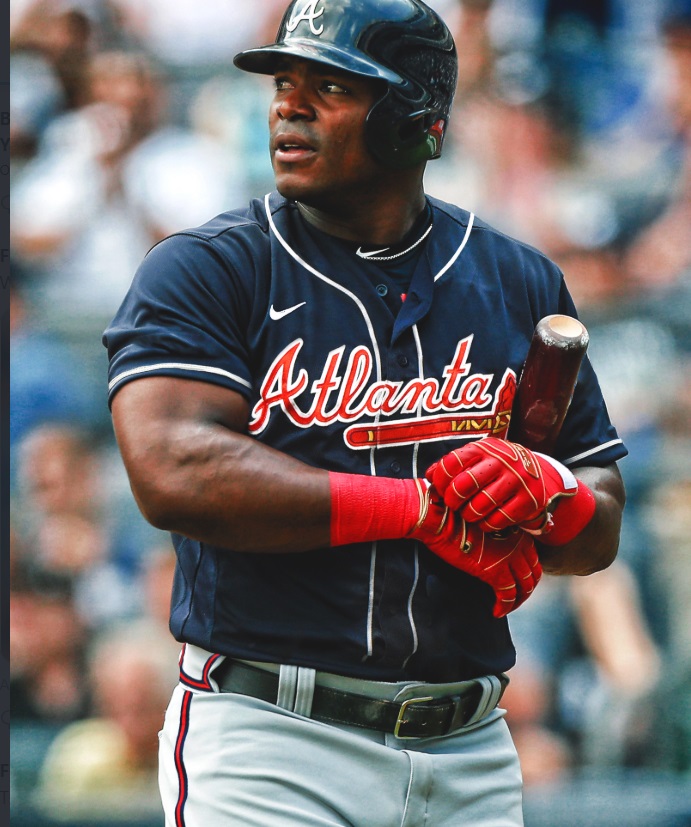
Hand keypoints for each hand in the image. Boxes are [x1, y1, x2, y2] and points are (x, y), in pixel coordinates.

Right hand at [407, 483, 541, 616]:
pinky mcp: (496, 572)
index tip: (517, 581)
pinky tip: (496, 612)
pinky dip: (504, 607)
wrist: (441, 519)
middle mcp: (519, 544)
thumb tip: (493, 550)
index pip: (533, 557)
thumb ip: (496, 536)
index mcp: (516, 530)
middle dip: (526, 589)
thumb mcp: (483, 523)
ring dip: (517, 601)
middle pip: (533, 574)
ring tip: (506, 607)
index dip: (528, 573)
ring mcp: (510, 559)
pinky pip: (507, 596)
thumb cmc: (454, 517)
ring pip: (524, 587)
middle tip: (515, 598)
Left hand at [426, 437, 576, 533]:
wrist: (538, 472)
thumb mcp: (477, 458)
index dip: (440, 480)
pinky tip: (485, 521)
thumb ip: (452, 465)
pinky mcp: (528, 500)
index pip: (451, 463)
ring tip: (469, 514)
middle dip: (453, 500)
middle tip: (454, 505)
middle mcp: (501, 461)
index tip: (441, 489)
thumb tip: (429, 477)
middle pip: (464, 485)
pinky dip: (487, 524)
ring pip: (480, 506)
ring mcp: (517, 480)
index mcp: (483, 449)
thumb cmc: (496, 467)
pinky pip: (498, 520)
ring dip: (469, 515)